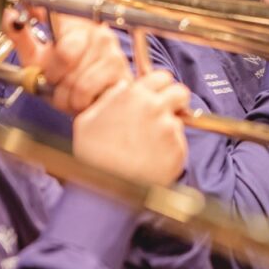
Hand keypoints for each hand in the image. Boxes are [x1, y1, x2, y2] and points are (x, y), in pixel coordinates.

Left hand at [0, 9, 132, 115]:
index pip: (56, 14)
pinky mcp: (120, 72)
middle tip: (56, 79)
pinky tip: (84, 98)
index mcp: (76, 23)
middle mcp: (97, 32)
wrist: (92, 104)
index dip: (42, 24)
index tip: (42, 40)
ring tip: (70, 92)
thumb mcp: (37, 58)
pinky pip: (86, 90)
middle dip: (54, 75)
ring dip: (65, 94)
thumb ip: (21, 36)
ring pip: (75, 77)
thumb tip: (8, 15)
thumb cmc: (66, 79)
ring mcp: (111, 51)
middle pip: (65, 53)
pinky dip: (77, 101)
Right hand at [73, 71, 189, 185]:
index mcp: (133, 96)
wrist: (106, 191)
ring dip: (169, 128)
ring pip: (178, 120)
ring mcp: (169, 129)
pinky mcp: (178, 150)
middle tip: (164, 113)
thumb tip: (123, 88)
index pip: (161, 76)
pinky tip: (153, 159)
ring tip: (150, 145)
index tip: (156, 95)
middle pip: (180, 92)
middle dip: (174, 100)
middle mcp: (155, 108)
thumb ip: (109, 98)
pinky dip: (170, 149)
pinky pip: (179, 143)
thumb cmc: (93, 157)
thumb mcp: (88, 120)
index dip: (160, 86)